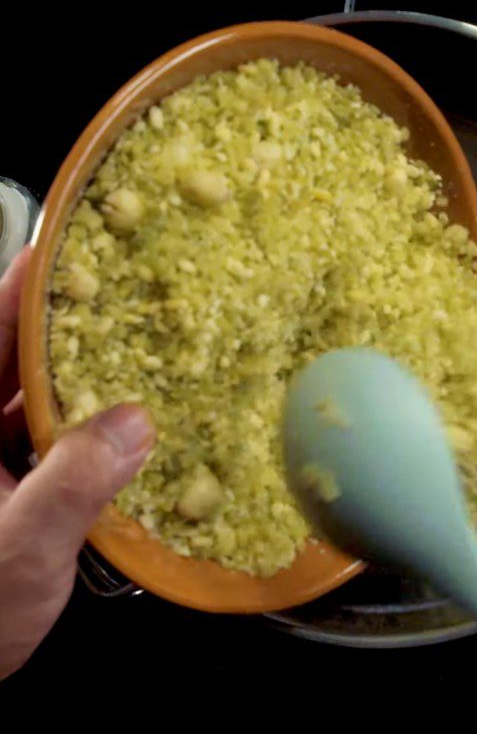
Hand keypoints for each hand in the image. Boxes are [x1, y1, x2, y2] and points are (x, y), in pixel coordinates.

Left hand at [0, 248, 154, 679]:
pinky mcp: (2, 488)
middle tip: (126, 292)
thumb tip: (137, 423)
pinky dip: (82, 427)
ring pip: (32, 399)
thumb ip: (71, 488)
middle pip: (12, 358)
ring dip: (82, 378)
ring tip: (138, 350)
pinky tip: (122, 426)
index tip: (69, 248)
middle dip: (67, 325)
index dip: (23, 288)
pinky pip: (45, 439)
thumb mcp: (16, 554)